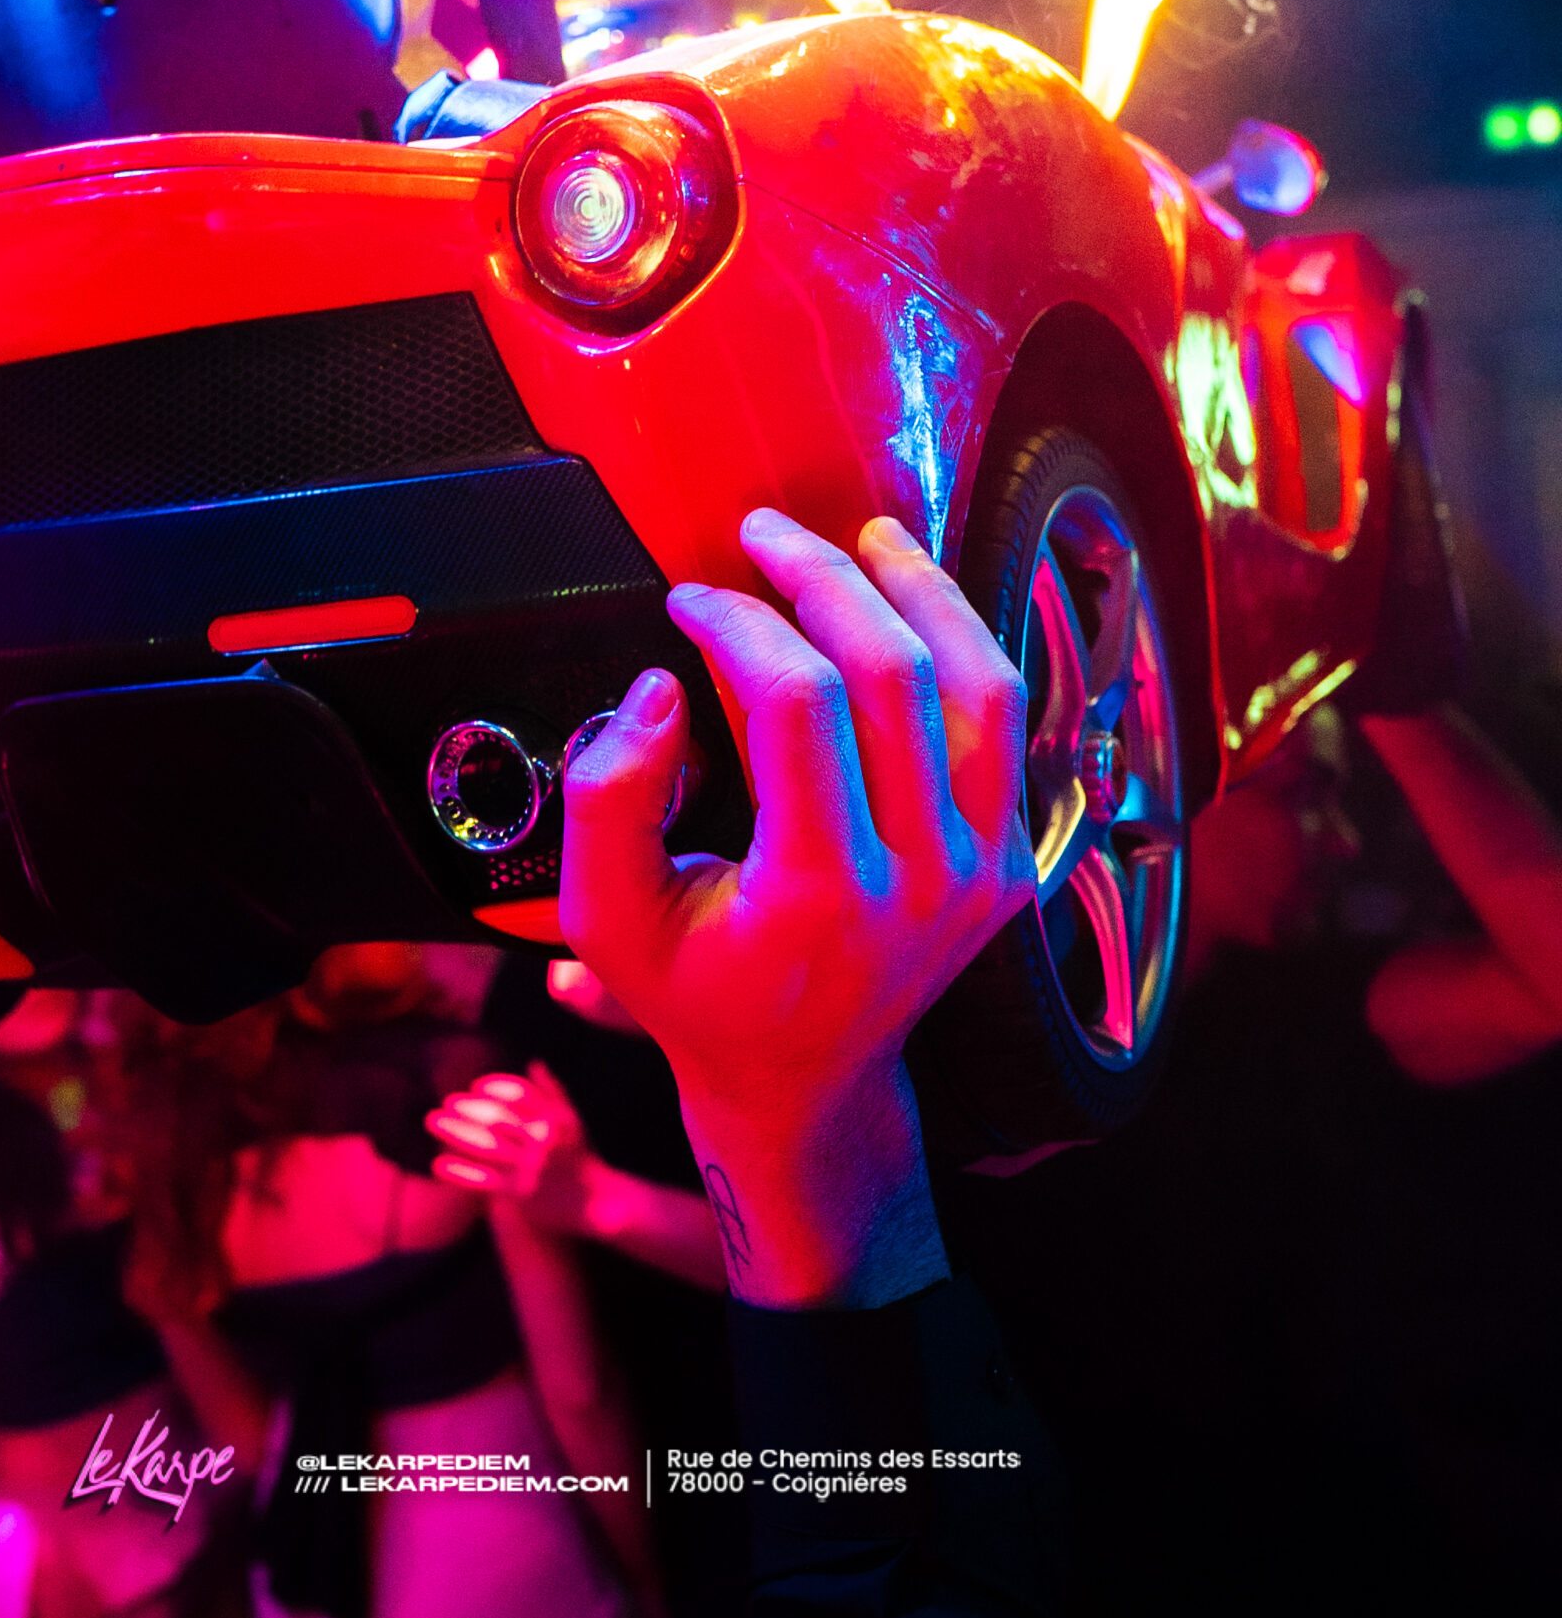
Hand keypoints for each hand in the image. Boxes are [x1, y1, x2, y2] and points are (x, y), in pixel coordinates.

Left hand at [425, 1064, 595, 1231]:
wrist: (596, 1202)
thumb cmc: (580, 1157)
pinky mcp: (520, 1195)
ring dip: (455, 1133)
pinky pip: (483, 1181)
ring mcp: (530, 1169)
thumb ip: (552, 1091)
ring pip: (486, 1147)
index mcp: (554, 1118)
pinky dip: (459, 1171)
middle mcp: (542, 1141)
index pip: (519, 1094)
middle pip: (497, 1118)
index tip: (475, 1087)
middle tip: (443, 1103)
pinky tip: (439, 1163)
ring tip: (434, 1122)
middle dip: (467, 1108)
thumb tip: (534, 1062)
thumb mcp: (573, 1120)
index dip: (494, 1087)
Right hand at [559, 509, 1032, 1307]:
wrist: (804, 1084)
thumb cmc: (695, 993)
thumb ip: (608, 799)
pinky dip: (964, 644)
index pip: (797, 703)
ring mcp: (983, 870)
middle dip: (823, 579)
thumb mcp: (606, 917)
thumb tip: (658, 687)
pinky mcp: (1011, 860)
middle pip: (894, 674)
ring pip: (981, 683)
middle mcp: (922, 878)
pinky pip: (1007, 721)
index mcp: (819, 893)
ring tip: (865, 536)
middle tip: (762, 533)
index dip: (739, 624)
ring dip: (921, 592)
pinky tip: (912, 602)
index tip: (689, 597)